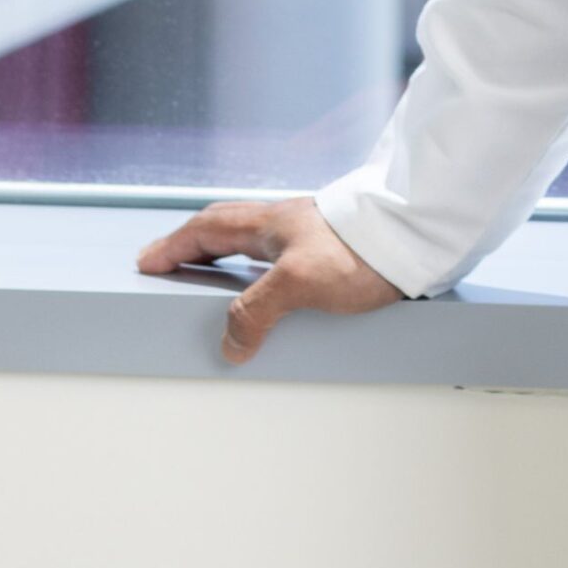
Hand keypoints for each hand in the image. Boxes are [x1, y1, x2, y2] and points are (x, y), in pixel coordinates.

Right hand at [135, 196, 403, 364]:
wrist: (419, 237)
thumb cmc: (362, 248)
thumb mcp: (300, 281)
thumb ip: (257, 310)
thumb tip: (230, 344)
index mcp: (269, 223)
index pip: (206, 229)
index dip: (173, 247)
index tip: (147, 262)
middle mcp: (287, 226)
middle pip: (226, 231)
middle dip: (194, 248)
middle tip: (171, 268)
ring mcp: (310, 237)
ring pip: (255, 246)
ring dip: (230, 261)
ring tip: (214, 287)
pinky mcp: (334, 253)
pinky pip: (283, 263)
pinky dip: (264, 278)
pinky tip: (272, 299)